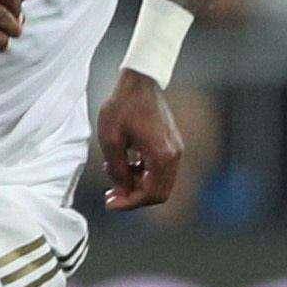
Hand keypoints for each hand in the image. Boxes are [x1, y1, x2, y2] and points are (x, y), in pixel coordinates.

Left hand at [97, 69, 182, 209]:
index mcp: (162, 155)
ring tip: (114, 179)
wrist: (139, 82)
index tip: (110, 203)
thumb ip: (118, 169)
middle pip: (159, 193)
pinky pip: (160, 170)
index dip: (129, 203)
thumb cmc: (122, 106)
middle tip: (111, 196)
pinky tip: (124, 166)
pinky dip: (143, 174)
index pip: (151, 193)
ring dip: (138, 186)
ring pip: (160, 183)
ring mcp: (175, 149)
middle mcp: (174, 155)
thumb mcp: (111, 140)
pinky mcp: (171, 144)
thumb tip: (122, 189)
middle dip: (134, 197)